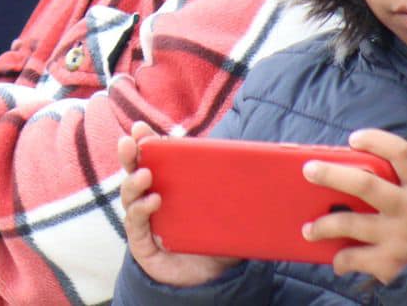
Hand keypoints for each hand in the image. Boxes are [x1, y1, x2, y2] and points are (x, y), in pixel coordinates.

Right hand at [118, 122, 238, 286]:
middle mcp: (151, 196)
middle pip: (133, 170)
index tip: (140, 127)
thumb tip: (277, 165)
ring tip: (145, 175)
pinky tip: (152, 203)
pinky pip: (134, 222)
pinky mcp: (141, 240)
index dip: (144, 141)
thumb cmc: (216, 239)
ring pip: (129, 194)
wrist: (209, 279)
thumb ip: (244, 193)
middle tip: (129, 143)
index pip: (154, 158)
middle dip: (129, 154)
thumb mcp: (231, 214)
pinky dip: (140, 210)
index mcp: (169, 184)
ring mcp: (143, 218)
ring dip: (133, 182)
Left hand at [302, 128, 406, 283]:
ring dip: (321, 225)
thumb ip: (400, 185)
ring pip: (348, 222)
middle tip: (308, 169)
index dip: (375, 140)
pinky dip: (340, 259)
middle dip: (331, 174)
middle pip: (364, 184)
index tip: (353, 138)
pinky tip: (336, 260)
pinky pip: (353, 257)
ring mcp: (401, 237)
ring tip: (307, 228)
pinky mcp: (391, 263)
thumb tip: (348, 171)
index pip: (402, 153)